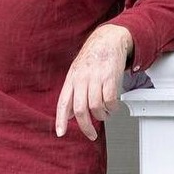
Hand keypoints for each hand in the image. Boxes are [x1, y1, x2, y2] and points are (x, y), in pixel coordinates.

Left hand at [55, 24, 133, 139]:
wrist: (108, 39)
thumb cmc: (92, 57)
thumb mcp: (77, 73)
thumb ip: (72, 93)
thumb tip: (68, 114)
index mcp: (71, 79)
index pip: (63, 102)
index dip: (60, 119)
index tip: (60, 133)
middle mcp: (82, 79)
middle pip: (80, 109)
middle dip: (86, 126)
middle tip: (91, 134)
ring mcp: (96, 78)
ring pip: (96, 107)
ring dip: (102, 116)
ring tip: (105, 114)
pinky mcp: (110, 77)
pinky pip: (110, 100)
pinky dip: (112, 108)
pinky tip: (113, 107)